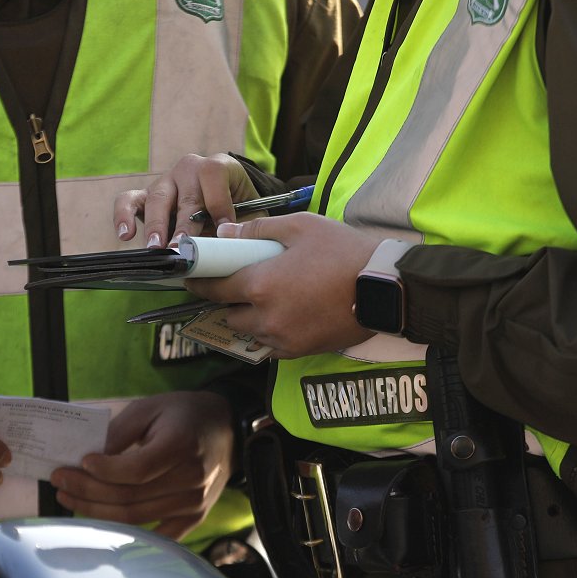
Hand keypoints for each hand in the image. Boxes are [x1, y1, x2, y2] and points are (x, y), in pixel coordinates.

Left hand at [49, 391, 234, 540]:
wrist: (227, 430)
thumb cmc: (184, 414)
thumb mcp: (150, 407)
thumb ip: (119, 432)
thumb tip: (86, 458)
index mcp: (181, 445)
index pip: (137, 470)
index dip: (104, 471)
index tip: (80, 462)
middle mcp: (191, 479)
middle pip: (130, 497)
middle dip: (87, 491)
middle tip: (60, 481)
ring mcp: (194, 503)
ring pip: (135, 518)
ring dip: (96, 511)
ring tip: (69, 497)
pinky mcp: (194, 517)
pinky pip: (154, 535)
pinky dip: (124, 531)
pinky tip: (98, 519)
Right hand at [113, 153, 257, 248]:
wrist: (224, 207)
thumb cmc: (239, 213)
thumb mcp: (249, 215)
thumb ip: (244, 228)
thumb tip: (233, 243)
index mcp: (218, 167)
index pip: (214, 174)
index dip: (218, 201)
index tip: (223, 229)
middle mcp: (189, 169)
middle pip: (186, 194)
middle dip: (184, 224)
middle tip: (182, 246)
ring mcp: (165, 181)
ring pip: (158, 198)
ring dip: (157, 225)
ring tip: (156, 247)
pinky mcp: (145, 196)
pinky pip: (128, 200)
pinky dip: (123, 215)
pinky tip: (126, 235)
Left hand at [186, 212, 381, 357]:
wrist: (385, 287)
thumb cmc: (343, 251)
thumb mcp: (300, 226)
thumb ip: (257, 229)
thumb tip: (225, 234)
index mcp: (261, 284)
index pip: (215, 288)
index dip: (200, 282)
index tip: (192, 277)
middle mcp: (266, 317)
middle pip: (229, 313)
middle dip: (229, 299)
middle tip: (240, 283)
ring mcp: (283, 338)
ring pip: (248, 331)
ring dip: (249, 316)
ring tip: (266, 297)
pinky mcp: (300, 351)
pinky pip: (270, 345)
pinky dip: (269, 332)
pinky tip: (284, 314)